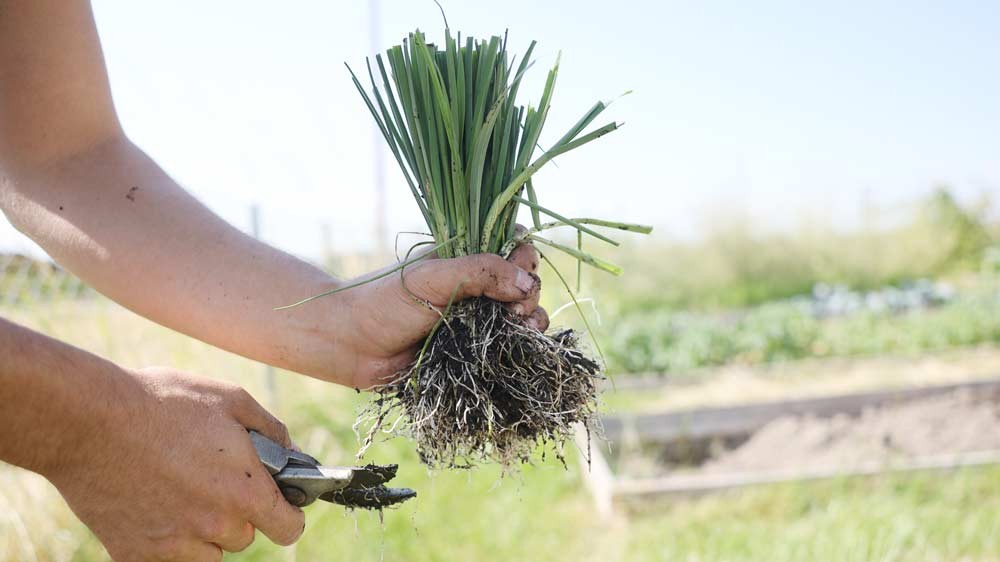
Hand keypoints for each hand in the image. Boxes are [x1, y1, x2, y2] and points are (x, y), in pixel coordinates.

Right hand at [45, 367, 303, 561]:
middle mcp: (215, 527)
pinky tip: (152, 501)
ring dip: (203, 529)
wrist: (88, 420)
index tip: (280, 505)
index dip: (288, 515)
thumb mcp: (230, 400)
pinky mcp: (136, 554)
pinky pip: (169, 556)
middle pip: (244, 536)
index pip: (288, 529)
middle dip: (236, 512)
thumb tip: (290, 453)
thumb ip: (271, 432)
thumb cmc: (163, 403)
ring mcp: (174, 545)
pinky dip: (166, 537)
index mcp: (245, 492)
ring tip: (178, 487)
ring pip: (209, 551)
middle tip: (210, 478)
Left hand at [333, 241, 549, 388]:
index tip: (520, 275)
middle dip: (530, 295)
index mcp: (466, 258)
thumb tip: (527, 284)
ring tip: (523, 330)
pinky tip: (519, 348)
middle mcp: (475, 286)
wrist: (351, 345)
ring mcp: (475, 319)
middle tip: (515, 312)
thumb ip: (481, 273)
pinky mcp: (471, 350)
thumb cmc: (385, 303)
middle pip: (524, 283)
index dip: (525, 259)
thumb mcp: (434, 278)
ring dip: (532, 322)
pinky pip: (505, 347)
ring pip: (521, 317)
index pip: (513, 248)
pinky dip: (519, 347)